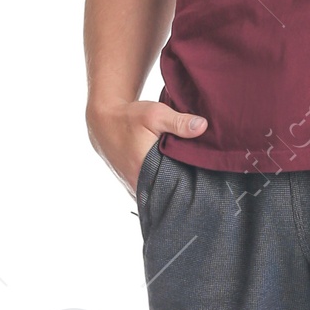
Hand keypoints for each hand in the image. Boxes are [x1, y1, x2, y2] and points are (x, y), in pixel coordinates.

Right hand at [88, 99, 207, 193]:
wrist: (104, 122)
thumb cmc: (129, 118)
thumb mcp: (155, 114)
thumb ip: (179, 122)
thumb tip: (203, 126)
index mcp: (145, 172)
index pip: (175, 190)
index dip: (191, 186)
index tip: (206, 178)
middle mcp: (138, 185)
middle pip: (168, 194)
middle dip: (184, 187)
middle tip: (201, 176)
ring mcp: (134, 187)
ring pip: (160, 194)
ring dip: (172, 186)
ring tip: (188, 174)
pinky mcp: (133, 184)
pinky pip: (152, 190)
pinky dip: (162, 183)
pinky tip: (173, 172)